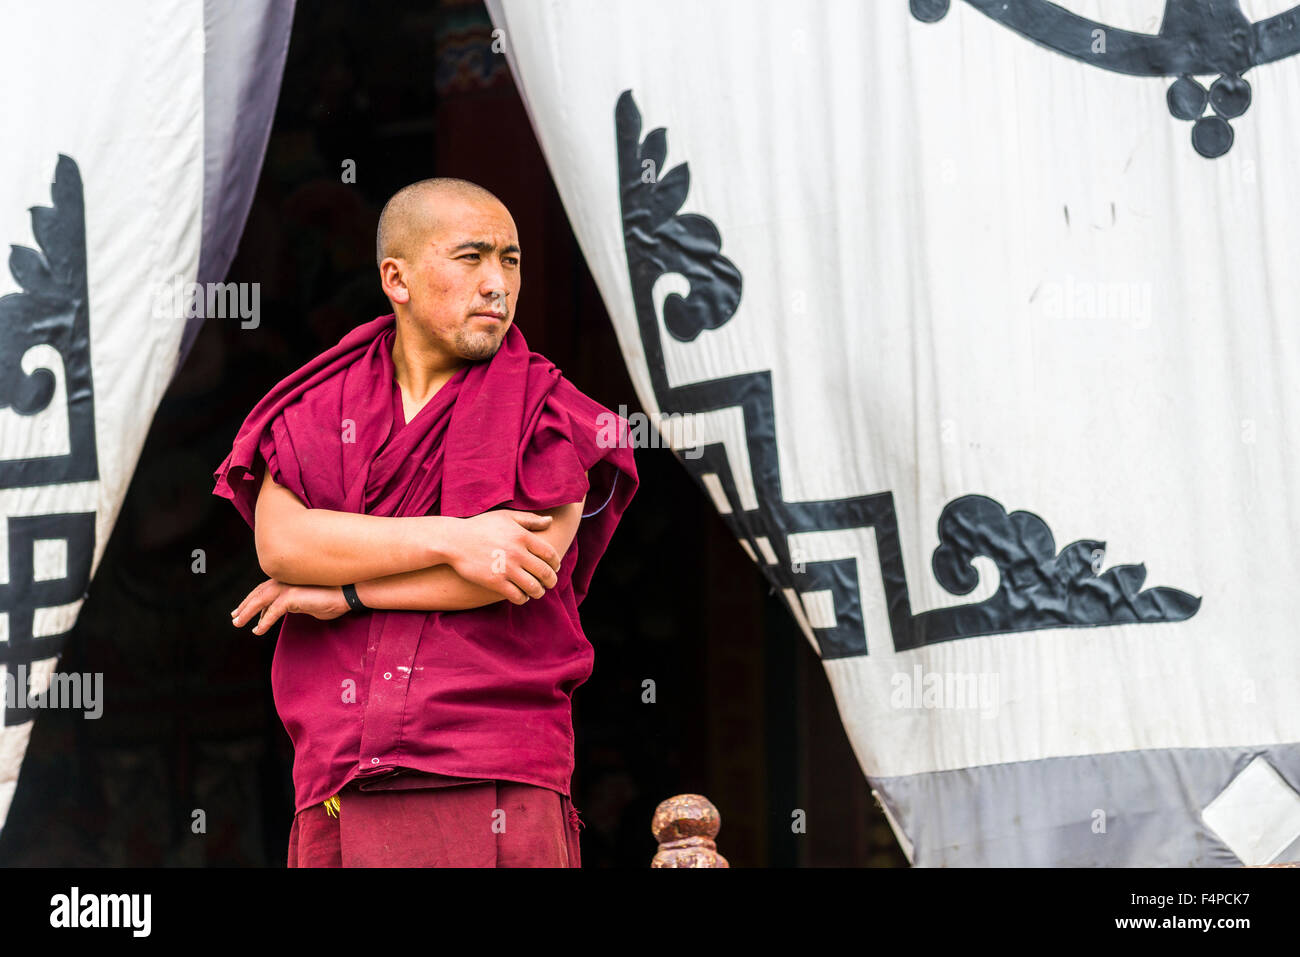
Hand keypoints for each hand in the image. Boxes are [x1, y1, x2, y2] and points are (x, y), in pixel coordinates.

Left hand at [230, 578, 349, 634]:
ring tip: (238, 623)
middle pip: (259, 593)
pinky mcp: (292, 596)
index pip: (265, 590)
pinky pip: (273, 611)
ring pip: (261, 600)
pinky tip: (258, 631)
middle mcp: (285, 580)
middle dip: (245, 605)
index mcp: (289, 580)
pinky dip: (264, 621)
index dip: (253, 600)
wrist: (348, 594)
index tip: (243, 610)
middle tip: (235, 617)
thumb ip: (293, 605)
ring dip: (247, 612)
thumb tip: (280, 611)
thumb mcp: (307, 604)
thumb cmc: (332, 599)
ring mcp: (288, 586)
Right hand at [441, 509, 561, 604]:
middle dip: (551, 581)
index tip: (555, 567)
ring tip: (537, 591)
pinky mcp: (495, 582)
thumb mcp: (506, 517)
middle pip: (545, 572)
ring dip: (539, 592)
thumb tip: (550, 520)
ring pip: (534, 587)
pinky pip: (517, 596)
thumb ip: (530, 519)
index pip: (550, 554)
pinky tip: (522, 596)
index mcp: (522, 536)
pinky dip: (523, 598)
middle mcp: (517, 553)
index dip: (556, 563)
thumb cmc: (481, 527)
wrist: (454, 541)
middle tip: (550, 583)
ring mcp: (506, 569)